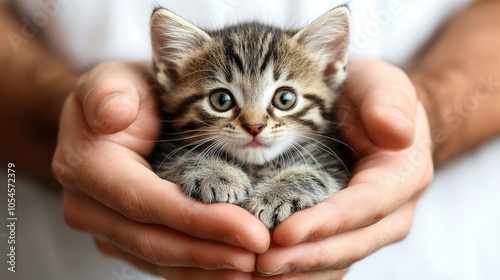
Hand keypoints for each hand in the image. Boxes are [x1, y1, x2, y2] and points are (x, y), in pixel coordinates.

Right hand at [52, 61, 269, 278]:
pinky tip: (231, 267)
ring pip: (160, 260)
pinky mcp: (125, 238)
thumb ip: (106, 90)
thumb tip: (112, 114)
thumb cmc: (121, 94)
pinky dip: (198, 267)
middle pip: (156, 242)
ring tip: (255, 266)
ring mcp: (107, 228)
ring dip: (209, 266)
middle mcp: (90, 208)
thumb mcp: (112, 79)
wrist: (111, 118)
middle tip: (262, 253)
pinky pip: (163, 261)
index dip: (201, 222)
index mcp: (88, 169)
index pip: (149, 203)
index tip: (252, 231)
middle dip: (212, 251)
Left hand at [254, 59, 433, 277]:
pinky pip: (328, 259)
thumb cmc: (371, 96)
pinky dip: (299, 269)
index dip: (326, 222)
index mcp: (402, 175)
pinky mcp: (350, 231)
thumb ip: (390, 102)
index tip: (284, 233)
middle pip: (350, 243)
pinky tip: (268, 271)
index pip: (365, 205)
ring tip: (255, 272)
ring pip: (337, 259)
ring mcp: (371, 225)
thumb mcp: (382, 84)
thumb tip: (397, 134)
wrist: (374, 114)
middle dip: (305, 256)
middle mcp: (391, 210)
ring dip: (298, 270)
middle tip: (259, 263)